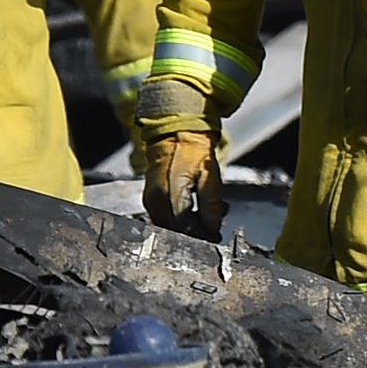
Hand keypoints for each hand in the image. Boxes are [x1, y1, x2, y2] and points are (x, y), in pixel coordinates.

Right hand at [132, 76, 221, 235]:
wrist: (176, 131)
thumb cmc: (193, 148)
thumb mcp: (210, 176)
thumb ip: (211, 205)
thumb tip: (212, 227)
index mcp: (170, 194)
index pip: (184, 228)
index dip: (201, 234)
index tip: (214, 236)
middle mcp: (156, 199)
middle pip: (175, 229)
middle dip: (196, 231)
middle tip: (214, 228)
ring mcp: (151, 198)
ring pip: (169, 224)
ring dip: (189, 224)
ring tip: (208, 215)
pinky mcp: (151, 195)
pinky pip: (164, 214)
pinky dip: (180, 216)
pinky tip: (195, 208)